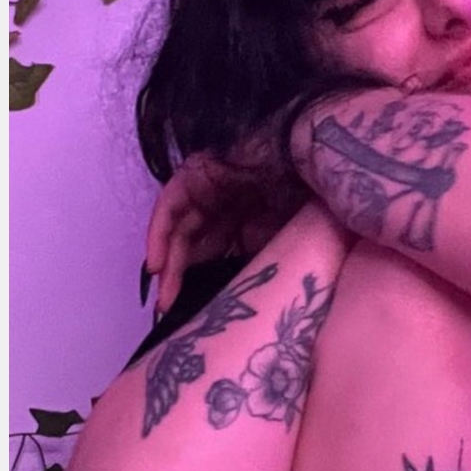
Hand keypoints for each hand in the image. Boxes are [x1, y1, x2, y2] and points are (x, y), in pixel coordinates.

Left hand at [144, 146, 309, 314]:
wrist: (313, 158)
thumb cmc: (312, 200)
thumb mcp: (286, 242)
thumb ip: (263, 260)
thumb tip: (243, 296)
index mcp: (249, 221)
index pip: (218, 253)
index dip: (204, 282)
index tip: (196, 312)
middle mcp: (226, 205)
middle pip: (195, 244)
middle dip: (182, 278)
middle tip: (171, 311)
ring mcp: (210, 187)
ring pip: (180, 228)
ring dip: (170, 263)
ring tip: (165, 298)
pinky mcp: (197, 172)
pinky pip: (172, 204)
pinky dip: (161, 234)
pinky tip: (157, 264)